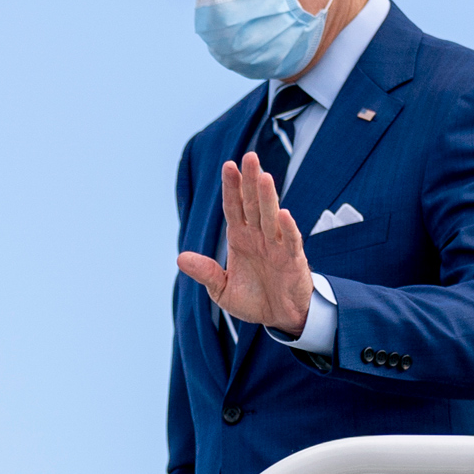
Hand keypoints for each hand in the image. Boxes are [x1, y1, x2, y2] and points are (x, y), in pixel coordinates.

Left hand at [177, 151, 312, 334]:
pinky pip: (290, 242)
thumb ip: (206, 273)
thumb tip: (181, 258)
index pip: (234, 207)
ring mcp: (277, 246)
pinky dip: (288, 229)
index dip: (231, 188)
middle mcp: (259, 236)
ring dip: (268, 197)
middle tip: (250, 156)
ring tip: (263, 176)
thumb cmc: (254, 299)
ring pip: (272, 217)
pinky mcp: (293, 260)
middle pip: (253, 204)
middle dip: (250, 181)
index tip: (228, 165)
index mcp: (240, 238)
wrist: (281, 317)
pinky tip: (284, 215)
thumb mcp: (223, 290)